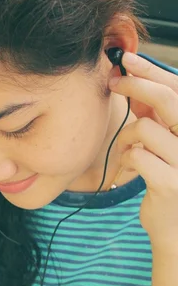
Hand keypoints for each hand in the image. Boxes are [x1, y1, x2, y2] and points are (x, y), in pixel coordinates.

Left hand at [109, 52, 177, 251]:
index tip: (126, 59)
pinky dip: (124, 161)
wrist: (173, 226)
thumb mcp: (160, 141)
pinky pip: (136, 156)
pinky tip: (125, 173)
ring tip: (125, 153)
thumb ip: (152, 114)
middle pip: (167, 99)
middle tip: (114, 83)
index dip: (152, 70)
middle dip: (135, 86)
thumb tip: (129, 78)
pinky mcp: (170, 183)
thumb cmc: (165, 178)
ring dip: (125, 138)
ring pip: (144, 128)